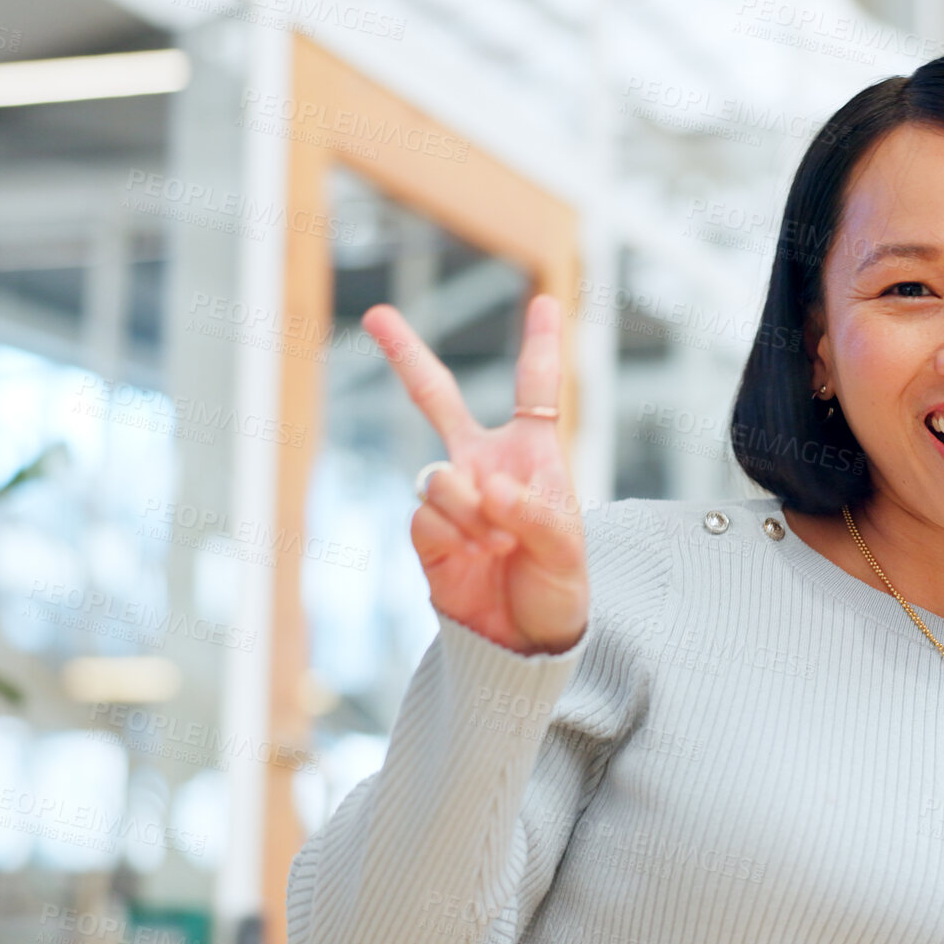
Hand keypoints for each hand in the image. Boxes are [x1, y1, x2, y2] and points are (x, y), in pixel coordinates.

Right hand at [363, 294, 587, 654]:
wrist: (524, 641)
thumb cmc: (559, 586)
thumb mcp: (566, 549)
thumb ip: (532, 512)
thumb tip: (488, 486)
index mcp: (532, 455)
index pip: (535, 391)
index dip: (540, 345)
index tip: (546, 302)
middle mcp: (484, 465)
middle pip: (438, 398)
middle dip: (405, 356)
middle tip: (378, 315)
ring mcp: (451, 498)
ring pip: (437, 477)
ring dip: (470, 512)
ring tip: (497, 544)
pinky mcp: (426, 534)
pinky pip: (424, 516)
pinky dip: (453, 537)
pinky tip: (476, 556)